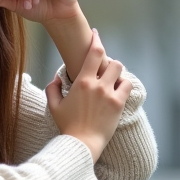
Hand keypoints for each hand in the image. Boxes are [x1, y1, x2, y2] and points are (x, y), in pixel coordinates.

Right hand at [46, 30, 131, 160]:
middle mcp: (98, 85)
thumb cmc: (67, 126)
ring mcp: (110, 95)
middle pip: (113, 62)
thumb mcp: (54, 106)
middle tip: (104, 70)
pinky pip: (127, 87)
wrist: (81, 144)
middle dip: (109, 63)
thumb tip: (56, 78)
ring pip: (121, 72)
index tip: (95, 34)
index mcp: (82, 82)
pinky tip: (118, 91)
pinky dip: (124, 86)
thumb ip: (52, 88)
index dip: (96, 40)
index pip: (94, 53)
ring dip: (117, 74)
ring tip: (112, 81)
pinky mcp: (119, 104)